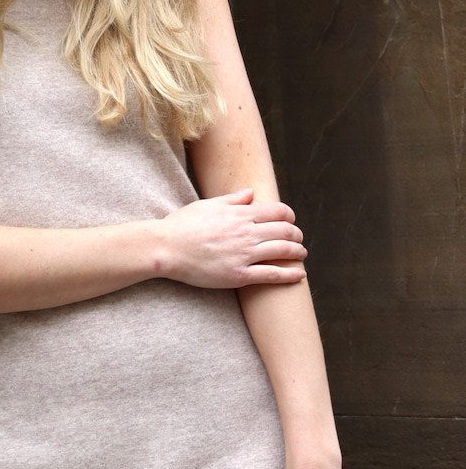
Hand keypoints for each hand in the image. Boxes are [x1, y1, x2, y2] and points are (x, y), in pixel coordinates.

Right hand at [158, 188, 307, 289]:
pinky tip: (299, 275)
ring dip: (298, 252)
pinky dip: (289, 275)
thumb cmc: (182, 225)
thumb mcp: (207, 205)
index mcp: (239, 214)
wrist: (166, 248)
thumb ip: (232, 199)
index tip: (290, 220)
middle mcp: (246, 232)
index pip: (277, 211)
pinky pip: (272, 274)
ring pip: (283, 250)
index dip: (289, 216)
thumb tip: (250, 193)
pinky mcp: (239, 275)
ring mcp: (244, 254)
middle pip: (285, 230)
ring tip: (301, 254)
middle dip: (296, 234)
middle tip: (298, 238)